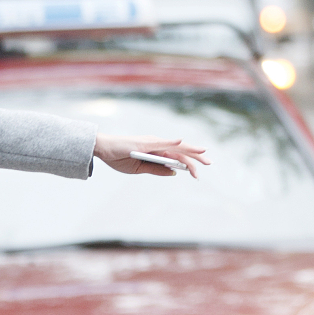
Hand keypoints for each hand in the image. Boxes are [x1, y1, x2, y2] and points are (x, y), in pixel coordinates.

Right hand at [95, 135, 209, 177]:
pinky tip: (182, 142)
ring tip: (203, 154)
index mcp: (156, 152)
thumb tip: (174, 172)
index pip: (177, 157)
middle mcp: (157, 145)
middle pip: (181, 151)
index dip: (190, 163)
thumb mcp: (139, 169)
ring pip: (175, 146)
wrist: (104, 149)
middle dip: (196, 157)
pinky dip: (172, 142)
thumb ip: (157, 170)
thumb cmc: (119, 157)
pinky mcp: (145, 142)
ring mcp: (152, 142)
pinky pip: (161, 142)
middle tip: (209, 163)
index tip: (198, 173)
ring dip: (190, 150)